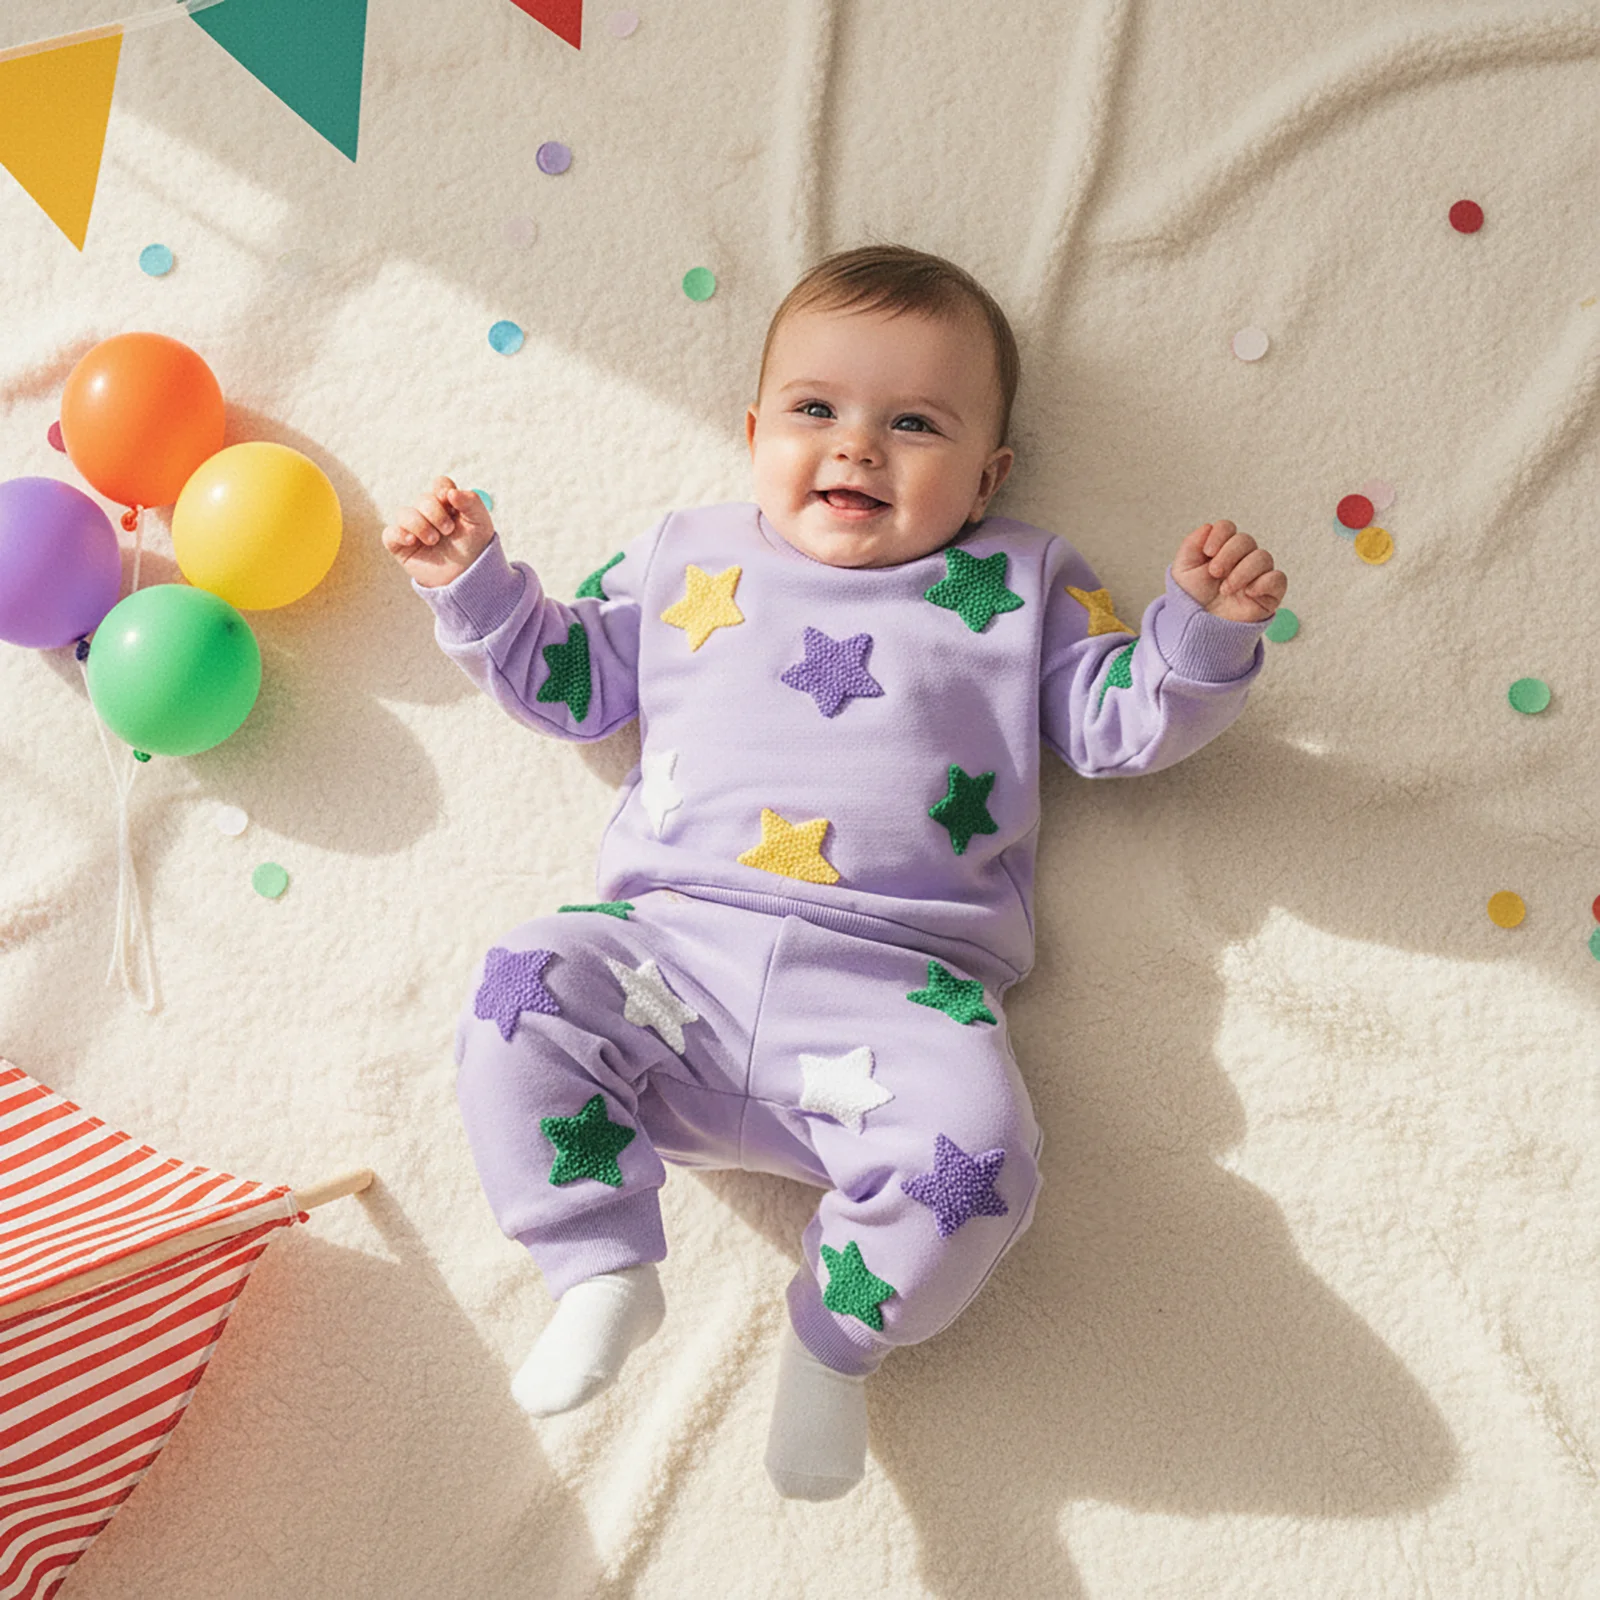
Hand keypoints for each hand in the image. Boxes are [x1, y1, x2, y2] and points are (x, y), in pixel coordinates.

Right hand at [382, 476, 496, 588]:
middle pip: (423, 499)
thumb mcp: (481, 524)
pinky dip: (399, 533)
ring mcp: (413, 529)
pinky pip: (389, 533)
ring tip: (434, 540)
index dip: (442, 489)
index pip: (439, 485)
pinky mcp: (401, 546)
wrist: (467, 579)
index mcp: (448, 505)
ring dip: (419, 524)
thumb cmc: (475, 550)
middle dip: (435, 512)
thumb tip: (450, 492)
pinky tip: (412, 540)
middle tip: (448, 530)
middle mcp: (428, 514)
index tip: (449, 500)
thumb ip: (472, 502)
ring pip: (404, 513)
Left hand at [1170, 519, 1286, 622]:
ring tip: (1226, 589)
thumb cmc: (1192, 599)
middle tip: (1214, 573)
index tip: (1207, 552)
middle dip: (1229, 554)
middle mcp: (1241, 559)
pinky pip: (1278, 578)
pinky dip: (1264, 582)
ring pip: (1263, 557)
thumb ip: (1192, 544)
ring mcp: (1257, 575)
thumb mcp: (1183, 570)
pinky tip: (1248, 592)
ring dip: (1242, 571)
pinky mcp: (1269, 594)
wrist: (1197, 628)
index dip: (1220, 534)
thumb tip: (1208, 527)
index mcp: (1221, 550)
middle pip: (1246, 540)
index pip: (1228, 528)